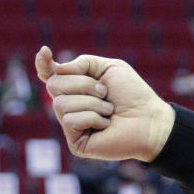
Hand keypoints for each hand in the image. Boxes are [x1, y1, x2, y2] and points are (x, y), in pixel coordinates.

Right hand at [35, 46, 175, 162]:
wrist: (150, 119)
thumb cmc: (134, 94)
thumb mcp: (110, 68)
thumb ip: (82, 63)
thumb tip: (56, 70)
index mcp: (76, 87)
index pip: (49, 75)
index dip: (43, 64)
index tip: (45, 51)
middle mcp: (70, 105)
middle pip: (53, 85)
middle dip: (83, 84)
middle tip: (105, 93)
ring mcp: (71, 125)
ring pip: (60, 104)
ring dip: (92, 103)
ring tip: (109, 111)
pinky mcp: (76, 142)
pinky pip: (70, 121)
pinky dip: (93, 118)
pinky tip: (106, 124)